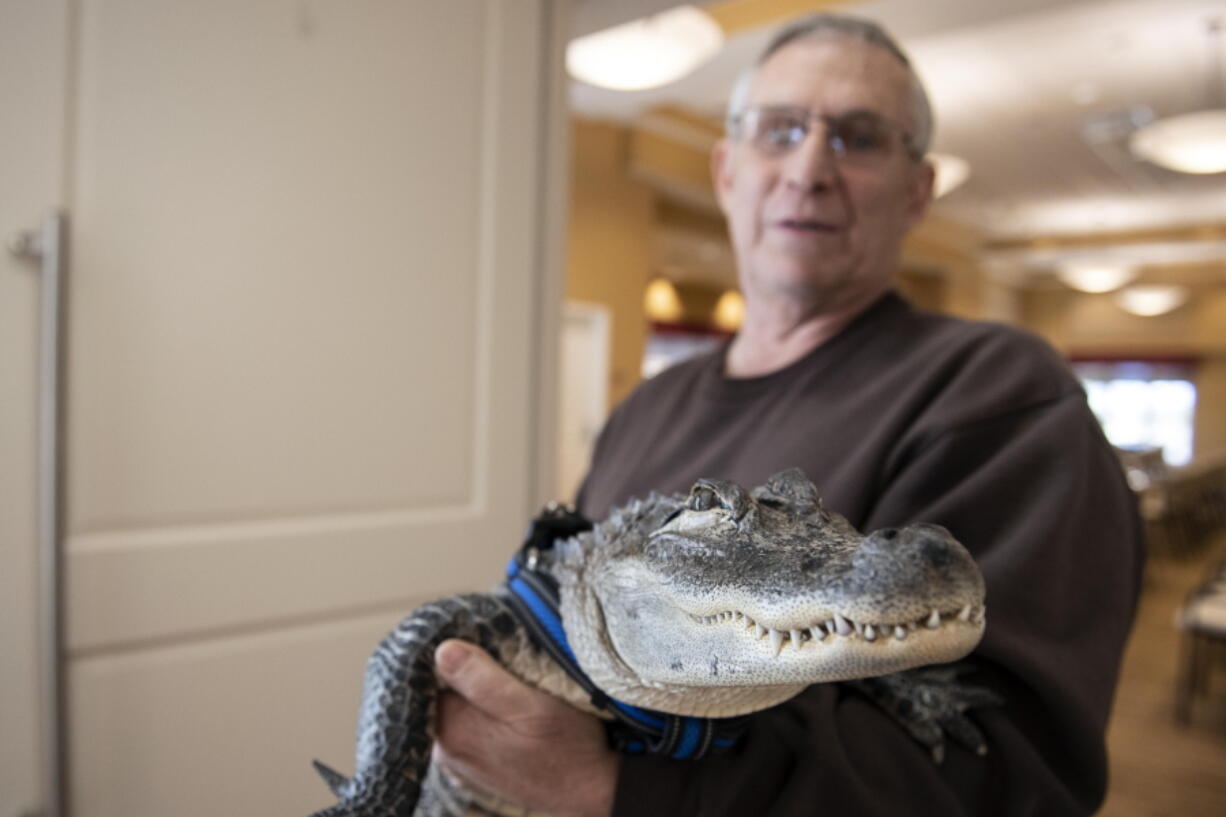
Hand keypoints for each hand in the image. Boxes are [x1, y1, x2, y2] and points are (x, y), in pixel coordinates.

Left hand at [433, 639, 618, 816]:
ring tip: (514, 688)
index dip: (458, 654)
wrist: (593, 791)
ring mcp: (461, 762)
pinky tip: (513, 713)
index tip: (485, 645)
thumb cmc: (568, 747)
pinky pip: (471, 727)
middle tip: (506, 665)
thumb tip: (441, 650)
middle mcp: (448, 751)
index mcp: (453, 731)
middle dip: (469, 673)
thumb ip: (482, 679)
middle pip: (444, 693)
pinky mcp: (478, 766)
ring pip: (460, 709)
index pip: (433, 676)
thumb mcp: (532, 704)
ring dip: (481, 693)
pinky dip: (487, 714)